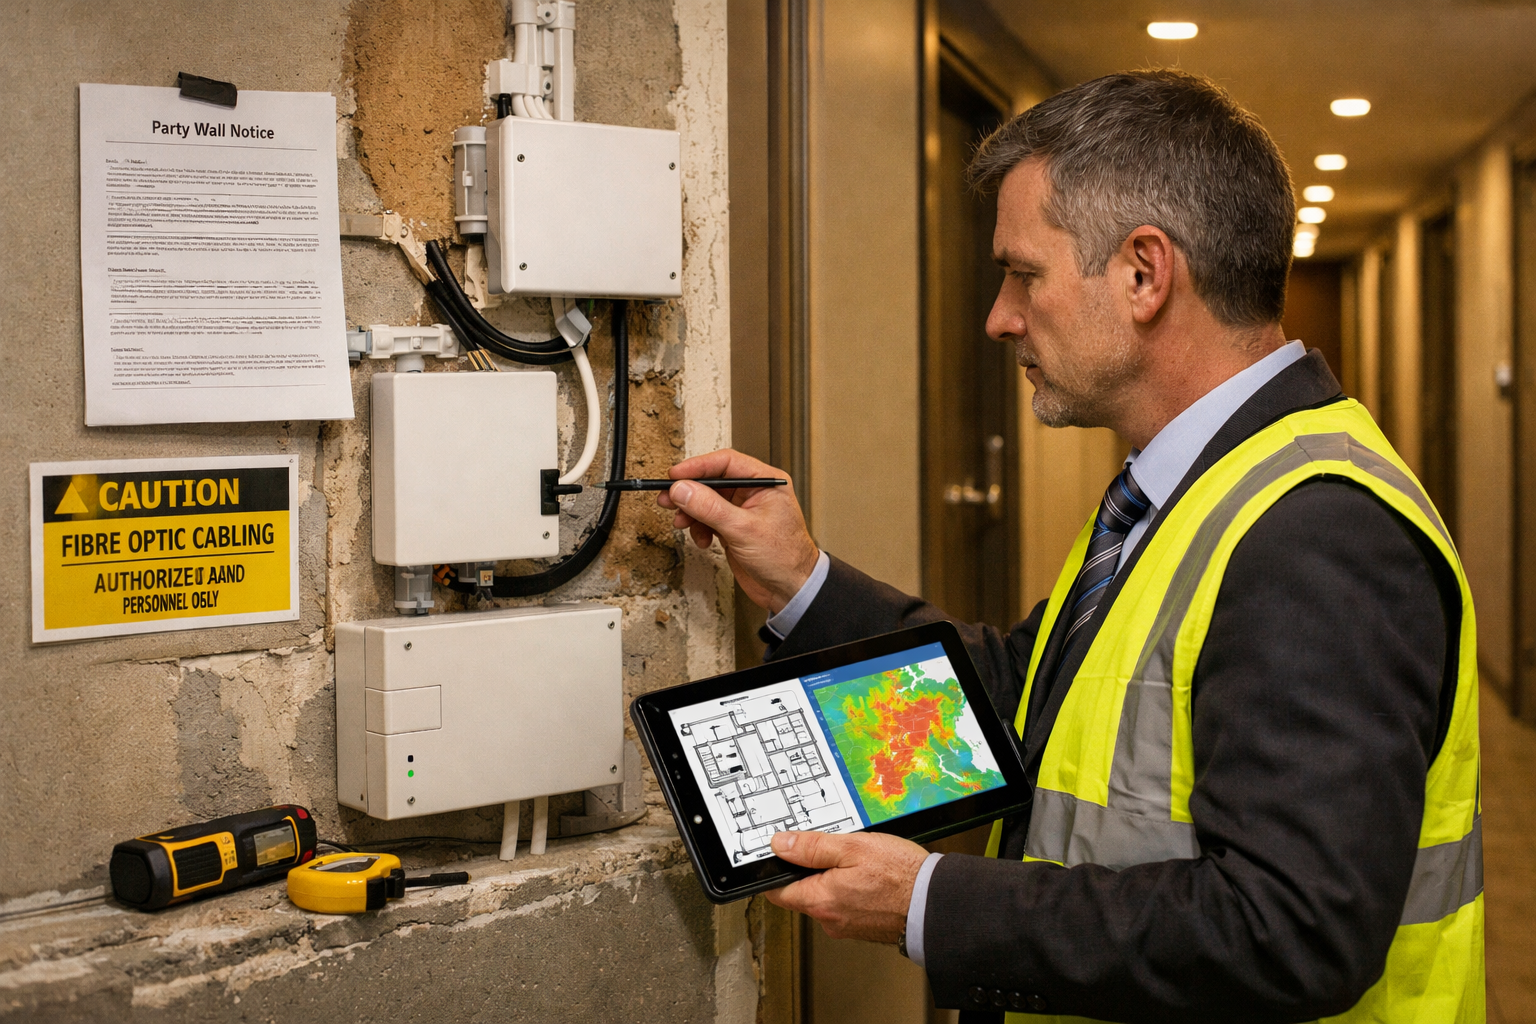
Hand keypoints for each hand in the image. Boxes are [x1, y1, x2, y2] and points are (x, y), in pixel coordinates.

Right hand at [657, 449, 819, 613]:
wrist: (790, 590)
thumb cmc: (785, 558)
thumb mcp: (743, 529)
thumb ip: (710, 507)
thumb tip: (682, 489)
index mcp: (765, 482)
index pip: (726, 462)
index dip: (698, 467)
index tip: (674, 475)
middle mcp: (754, 492)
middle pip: (713, 481)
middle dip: (689, 491)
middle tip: (667, 498)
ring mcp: (742, 511)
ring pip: (707, 501)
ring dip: (691, 512)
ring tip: (681, 522)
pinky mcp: (733, 528)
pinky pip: (708, 520)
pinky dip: (699, 528)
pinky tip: (702, 540)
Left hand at [764, 830, 928, 943]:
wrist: (936, 904)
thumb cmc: (900, 876)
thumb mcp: (852, 847)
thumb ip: (812, 847)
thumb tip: (781, 845)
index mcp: (820, 901)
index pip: (777, 891)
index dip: (777, 870)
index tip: (784, 854)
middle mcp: (830, 920)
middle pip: (803, 892)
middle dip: (812, 870)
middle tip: (834, 849)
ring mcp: (847, 926)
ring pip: (827, 898)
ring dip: (835, 879)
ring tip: (859, 862)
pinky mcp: (864, 927)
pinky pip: (847, 905)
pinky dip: (852, 890)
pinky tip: (870, 877)